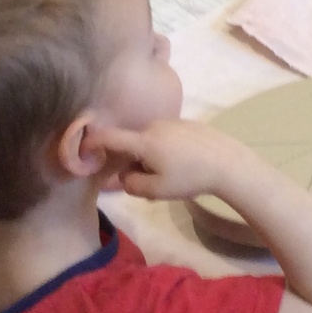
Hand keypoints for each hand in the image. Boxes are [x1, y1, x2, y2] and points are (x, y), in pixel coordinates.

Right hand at [85, 119, 255, 201]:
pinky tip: (184, 165)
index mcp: (144, 140)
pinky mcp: (190, 124)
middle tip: (146, 184)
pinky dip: (166, 150)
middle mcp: (156, 125)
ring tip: (170, 176)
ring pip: (150, 141)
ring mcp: (175, 122)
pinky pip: (167, 137)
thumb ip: (129, 184)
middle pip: (131, 143)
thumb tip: (117, 178)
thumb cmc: (190, 178)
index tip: (80, 149)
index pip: (108, 136)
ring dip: (150, 157)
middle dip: (132, 162)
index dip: (90, 141)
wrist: (231, 164)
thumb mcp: (155, 190)